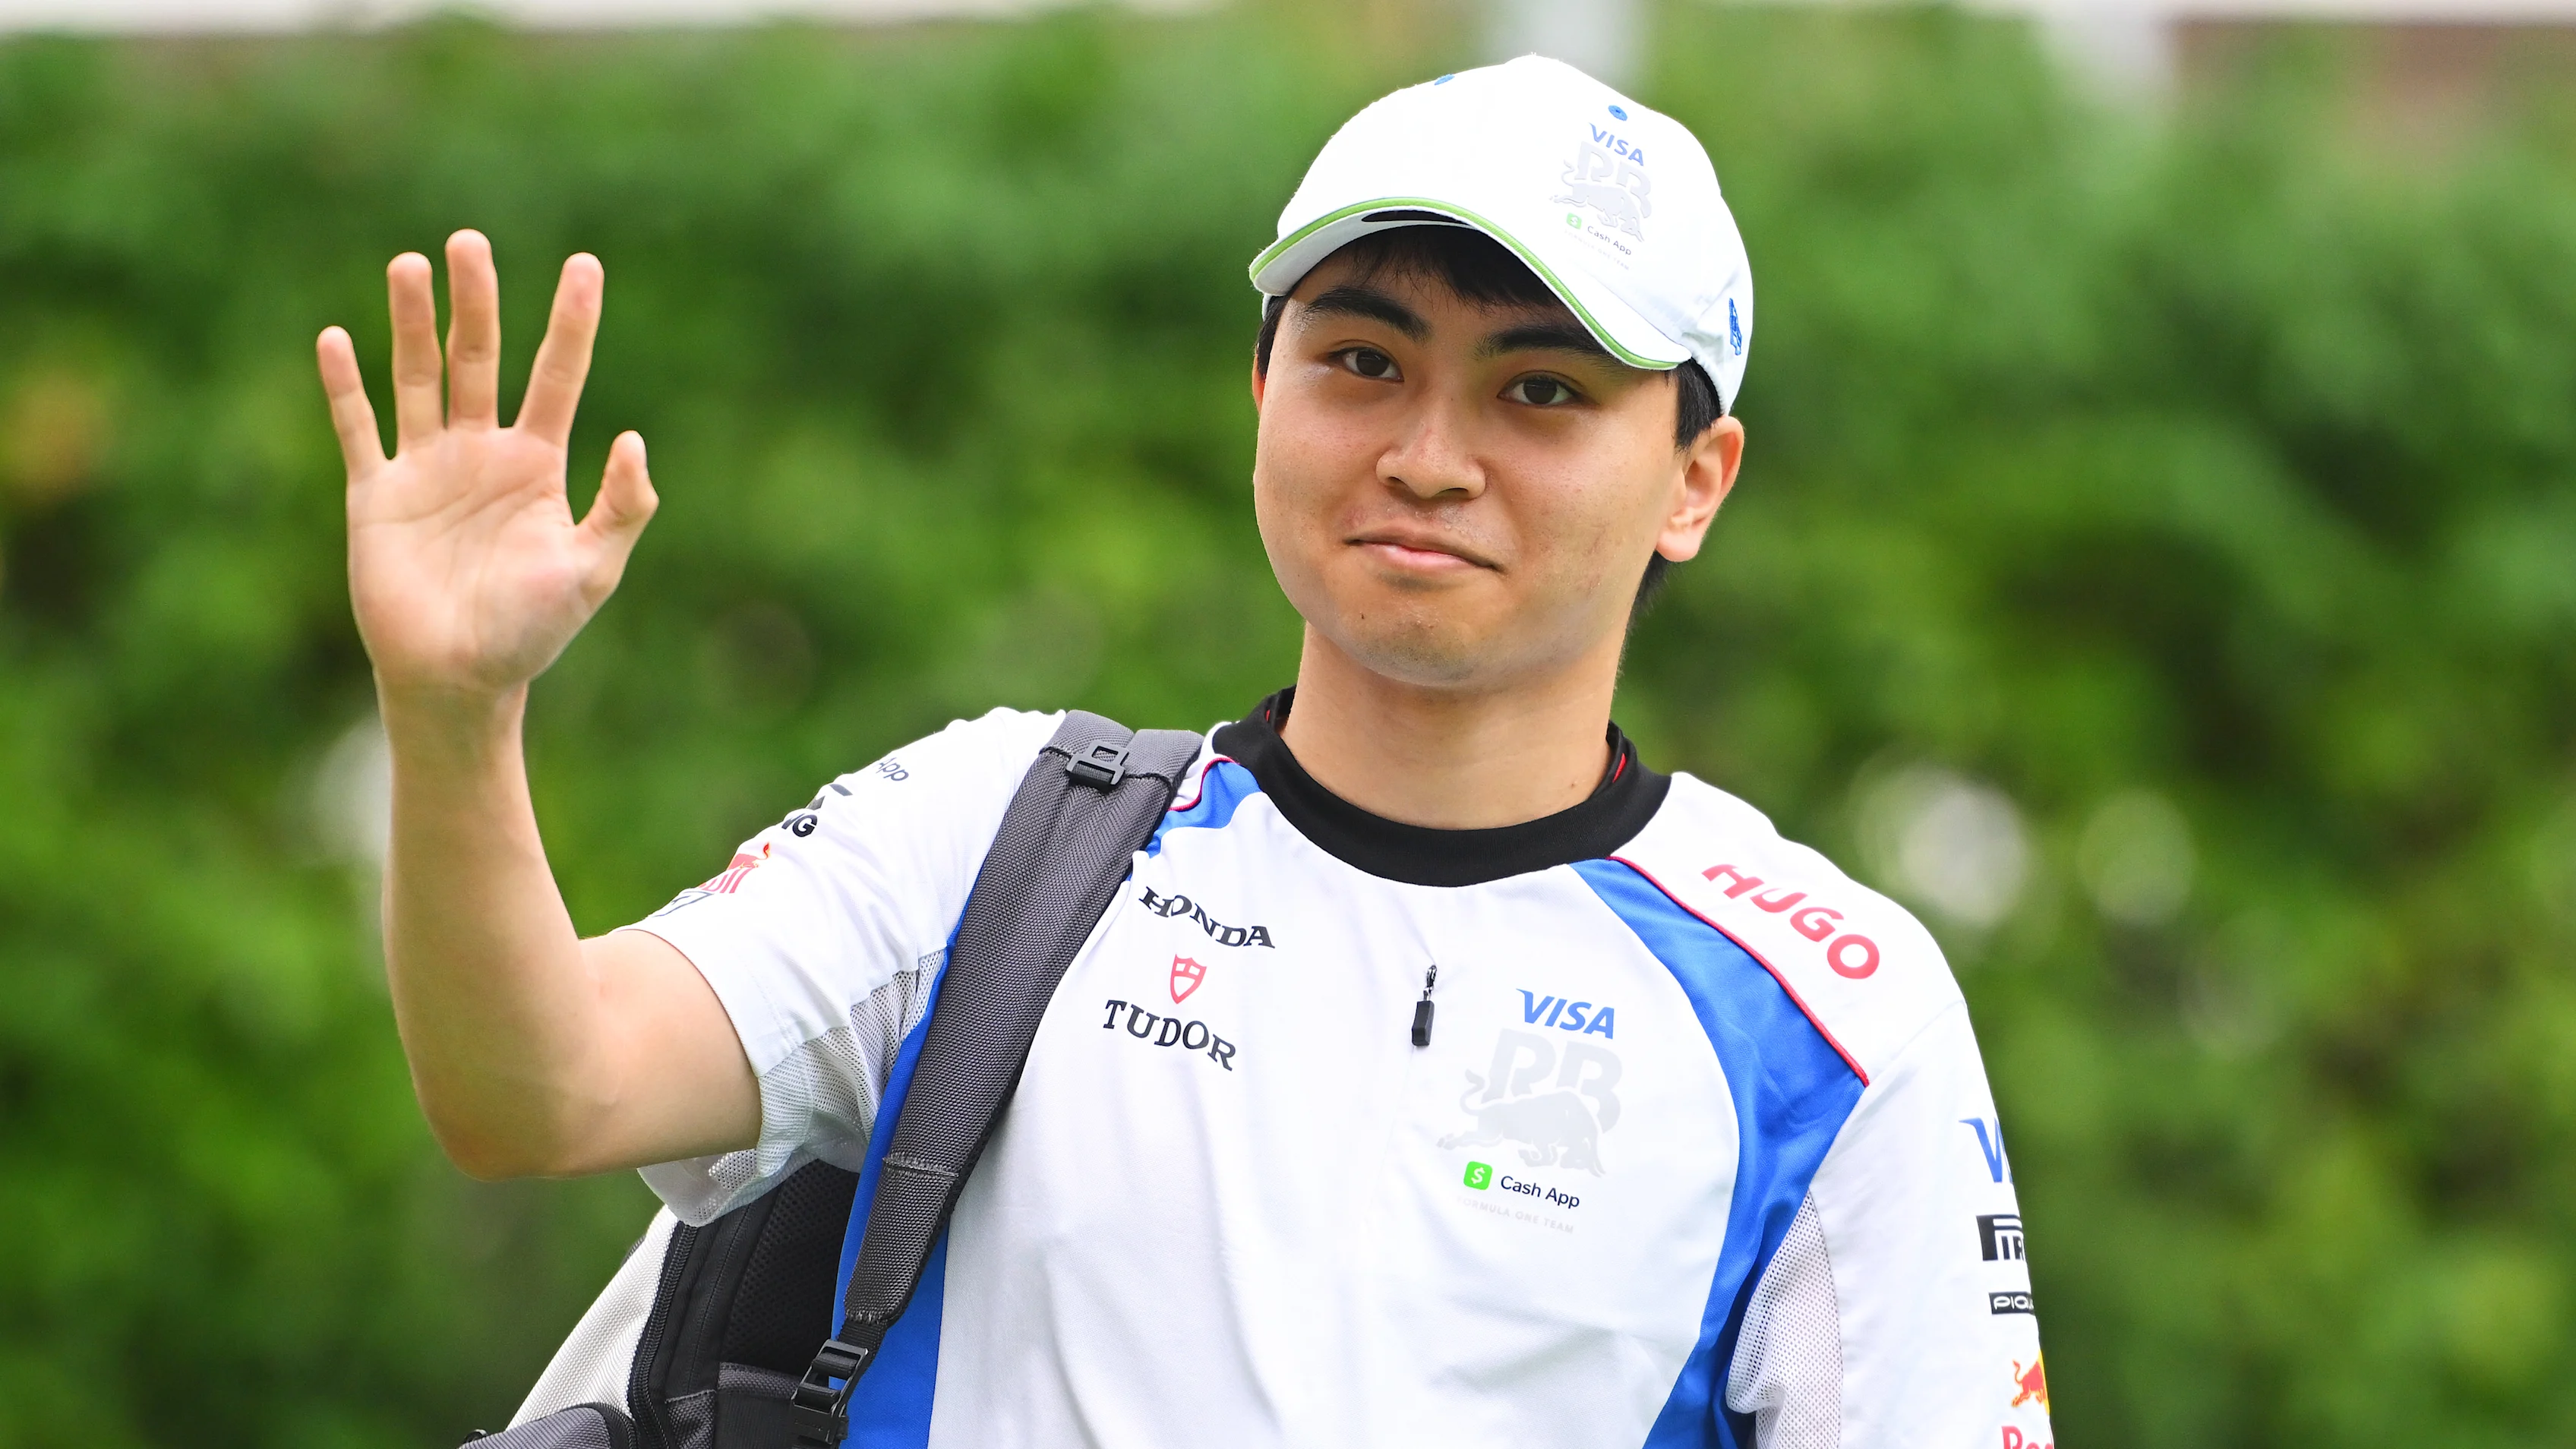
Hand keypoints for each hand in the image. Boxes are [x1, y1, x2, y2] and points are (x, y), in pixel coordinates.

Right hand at [318, 230, 655, 714]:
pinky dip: (345, 386)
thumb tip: (633, 438)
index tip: (585, 264)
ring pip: (418, 377)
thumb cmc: (531, 631)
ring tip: (410, 265)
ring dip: (413, 323)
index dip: (571, 322)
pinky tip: (337, 338)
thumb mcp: (591, 571)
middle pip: (479, 358)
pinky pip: (359, 428)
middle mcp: (481, 452)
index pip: (557, 375)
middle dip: (477, 301)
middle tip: (471, 242)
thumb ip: (620, 508)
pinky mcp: (375, 494)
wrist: (458, 680)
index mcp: (537, 464)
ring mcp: (425, 468)